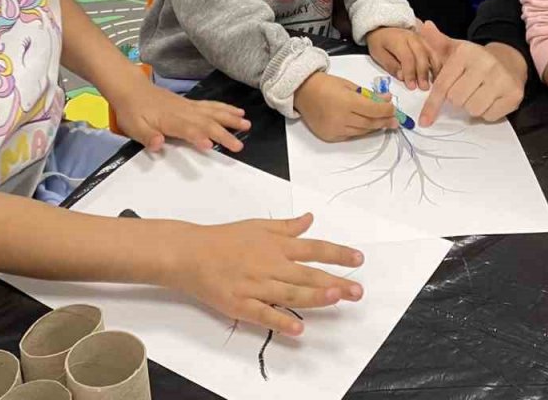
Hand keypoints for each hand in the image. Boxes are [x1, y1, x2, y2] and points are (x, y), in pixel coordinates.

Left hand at [113, 82, 248, 152]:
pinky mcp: (191, 103)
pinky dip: (225, 108)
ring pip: (213, 112)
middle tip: (239, 145)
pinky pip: (211, 105)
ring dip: (230, 118)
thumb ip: (147, 136)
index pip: (187, 129)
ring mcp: (189, 106)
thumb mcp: (134, 127)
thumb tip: (158, 144)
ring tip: (246, 124)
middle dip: (224, 133)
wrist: (131, 89)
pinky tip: (236, 111)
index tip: (211, 145)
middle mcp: (183, 111)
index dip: (199, 137)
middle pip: (207, 122)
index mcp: (170, 119)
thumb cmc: (133, 111)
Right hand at [171, 213, 363, 334]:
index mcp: (275, 245)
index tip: (358, 259)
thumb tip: (310, 219)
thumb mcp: (257, 225)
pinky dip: (281, 321)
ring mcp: (255, 285)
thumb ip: (286, 227)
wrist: (189, 252)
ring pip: (290, 294)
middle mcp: (269, 264)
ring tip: (337, 299)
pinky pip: (263, 314)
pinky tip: (298, 329)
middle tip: (358, 291)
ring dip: (315, 297)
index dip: (337, 254)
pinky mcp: (240, 304)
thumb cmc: (224, 238)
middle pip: (308, 275)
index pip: (313, 249)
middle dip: (335, 282)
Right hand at [294, 71, 395, 141]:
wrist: (302, 91)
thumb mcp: (349, 85)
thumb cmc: (326, 84)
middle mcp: (341, 118)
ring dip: (374, 127)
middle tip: (394, 121)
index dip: (387, 111)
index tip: (394, 109)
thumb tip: (386, 100)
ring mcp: (335, 129)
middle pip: (370, 123)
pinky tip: (367, 126)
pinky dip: (361, 131)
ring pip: (362, 131)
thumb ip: (368, 94)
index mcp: (346, 102)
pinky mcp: (330, 136)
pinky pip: (351, 135)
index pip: (373, 110)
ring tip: (383, 123)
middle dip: (384, 122)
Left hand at [366, 26, 436, 88]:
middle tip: (424, 87)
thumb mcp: (378, 53)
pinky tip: (438, 75)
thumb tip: (401, 76)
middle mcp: (412, 38)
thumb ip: (390, 65)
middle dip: (423, 73)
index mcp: (398, 40)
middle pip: (421, 55)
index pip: (407, 58)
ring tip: (434, 83)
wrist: (383, 28)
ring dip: (434, 69)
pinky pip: (434, 53)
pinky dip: (437, 64)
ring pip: (431, 53)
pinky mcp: (425, 42)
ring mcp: (420, 39)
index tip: (411, 86)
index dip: (410, 73)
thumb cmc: (380, 42)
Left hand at [418, 21, 524, 125]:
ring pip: (473, 109)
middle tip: (465, 89)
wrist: (509, 60)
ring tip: (478, 93)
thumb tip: (424, 26)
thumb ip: (437, 41)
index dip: (432, 105)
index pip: (443, 85)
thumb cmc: (474, 59)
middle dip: (458, 98)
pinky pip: (490, 115)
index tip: (424, 121)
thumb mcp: (455, 49)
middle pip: (457, 100)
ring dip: (472, 106)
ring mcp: (502, 79)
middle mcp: (485, 64)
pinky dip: (487, 112)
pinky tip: (491, 98)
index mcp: (466, 53)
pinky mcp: (514, 94)